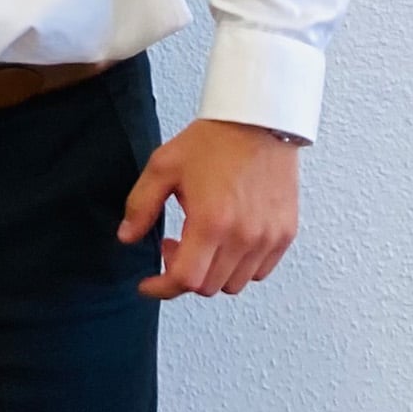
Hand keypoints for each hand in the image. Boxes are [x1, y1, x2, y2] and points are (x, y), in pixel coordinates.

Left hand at [118, 119, 300, 299]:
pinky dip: (239, 267)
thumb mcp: (163, 167)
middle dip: (184, 274)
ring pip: (235, 283)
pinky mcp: (286, 234)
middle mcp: (244, 237)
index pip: (186, 280)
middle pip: (209, 286)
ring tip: (201, 239)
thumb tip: (126, 237)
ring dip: (212, 272)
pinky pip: (259, 271)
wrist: (259, 123)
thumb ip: (141, 206)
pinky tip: (226, 240)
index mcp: (211, 222)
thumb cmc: (211, 143)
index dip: (162, 288)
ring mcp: (269, 238)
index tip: (148, 285)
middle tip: (174, 244)